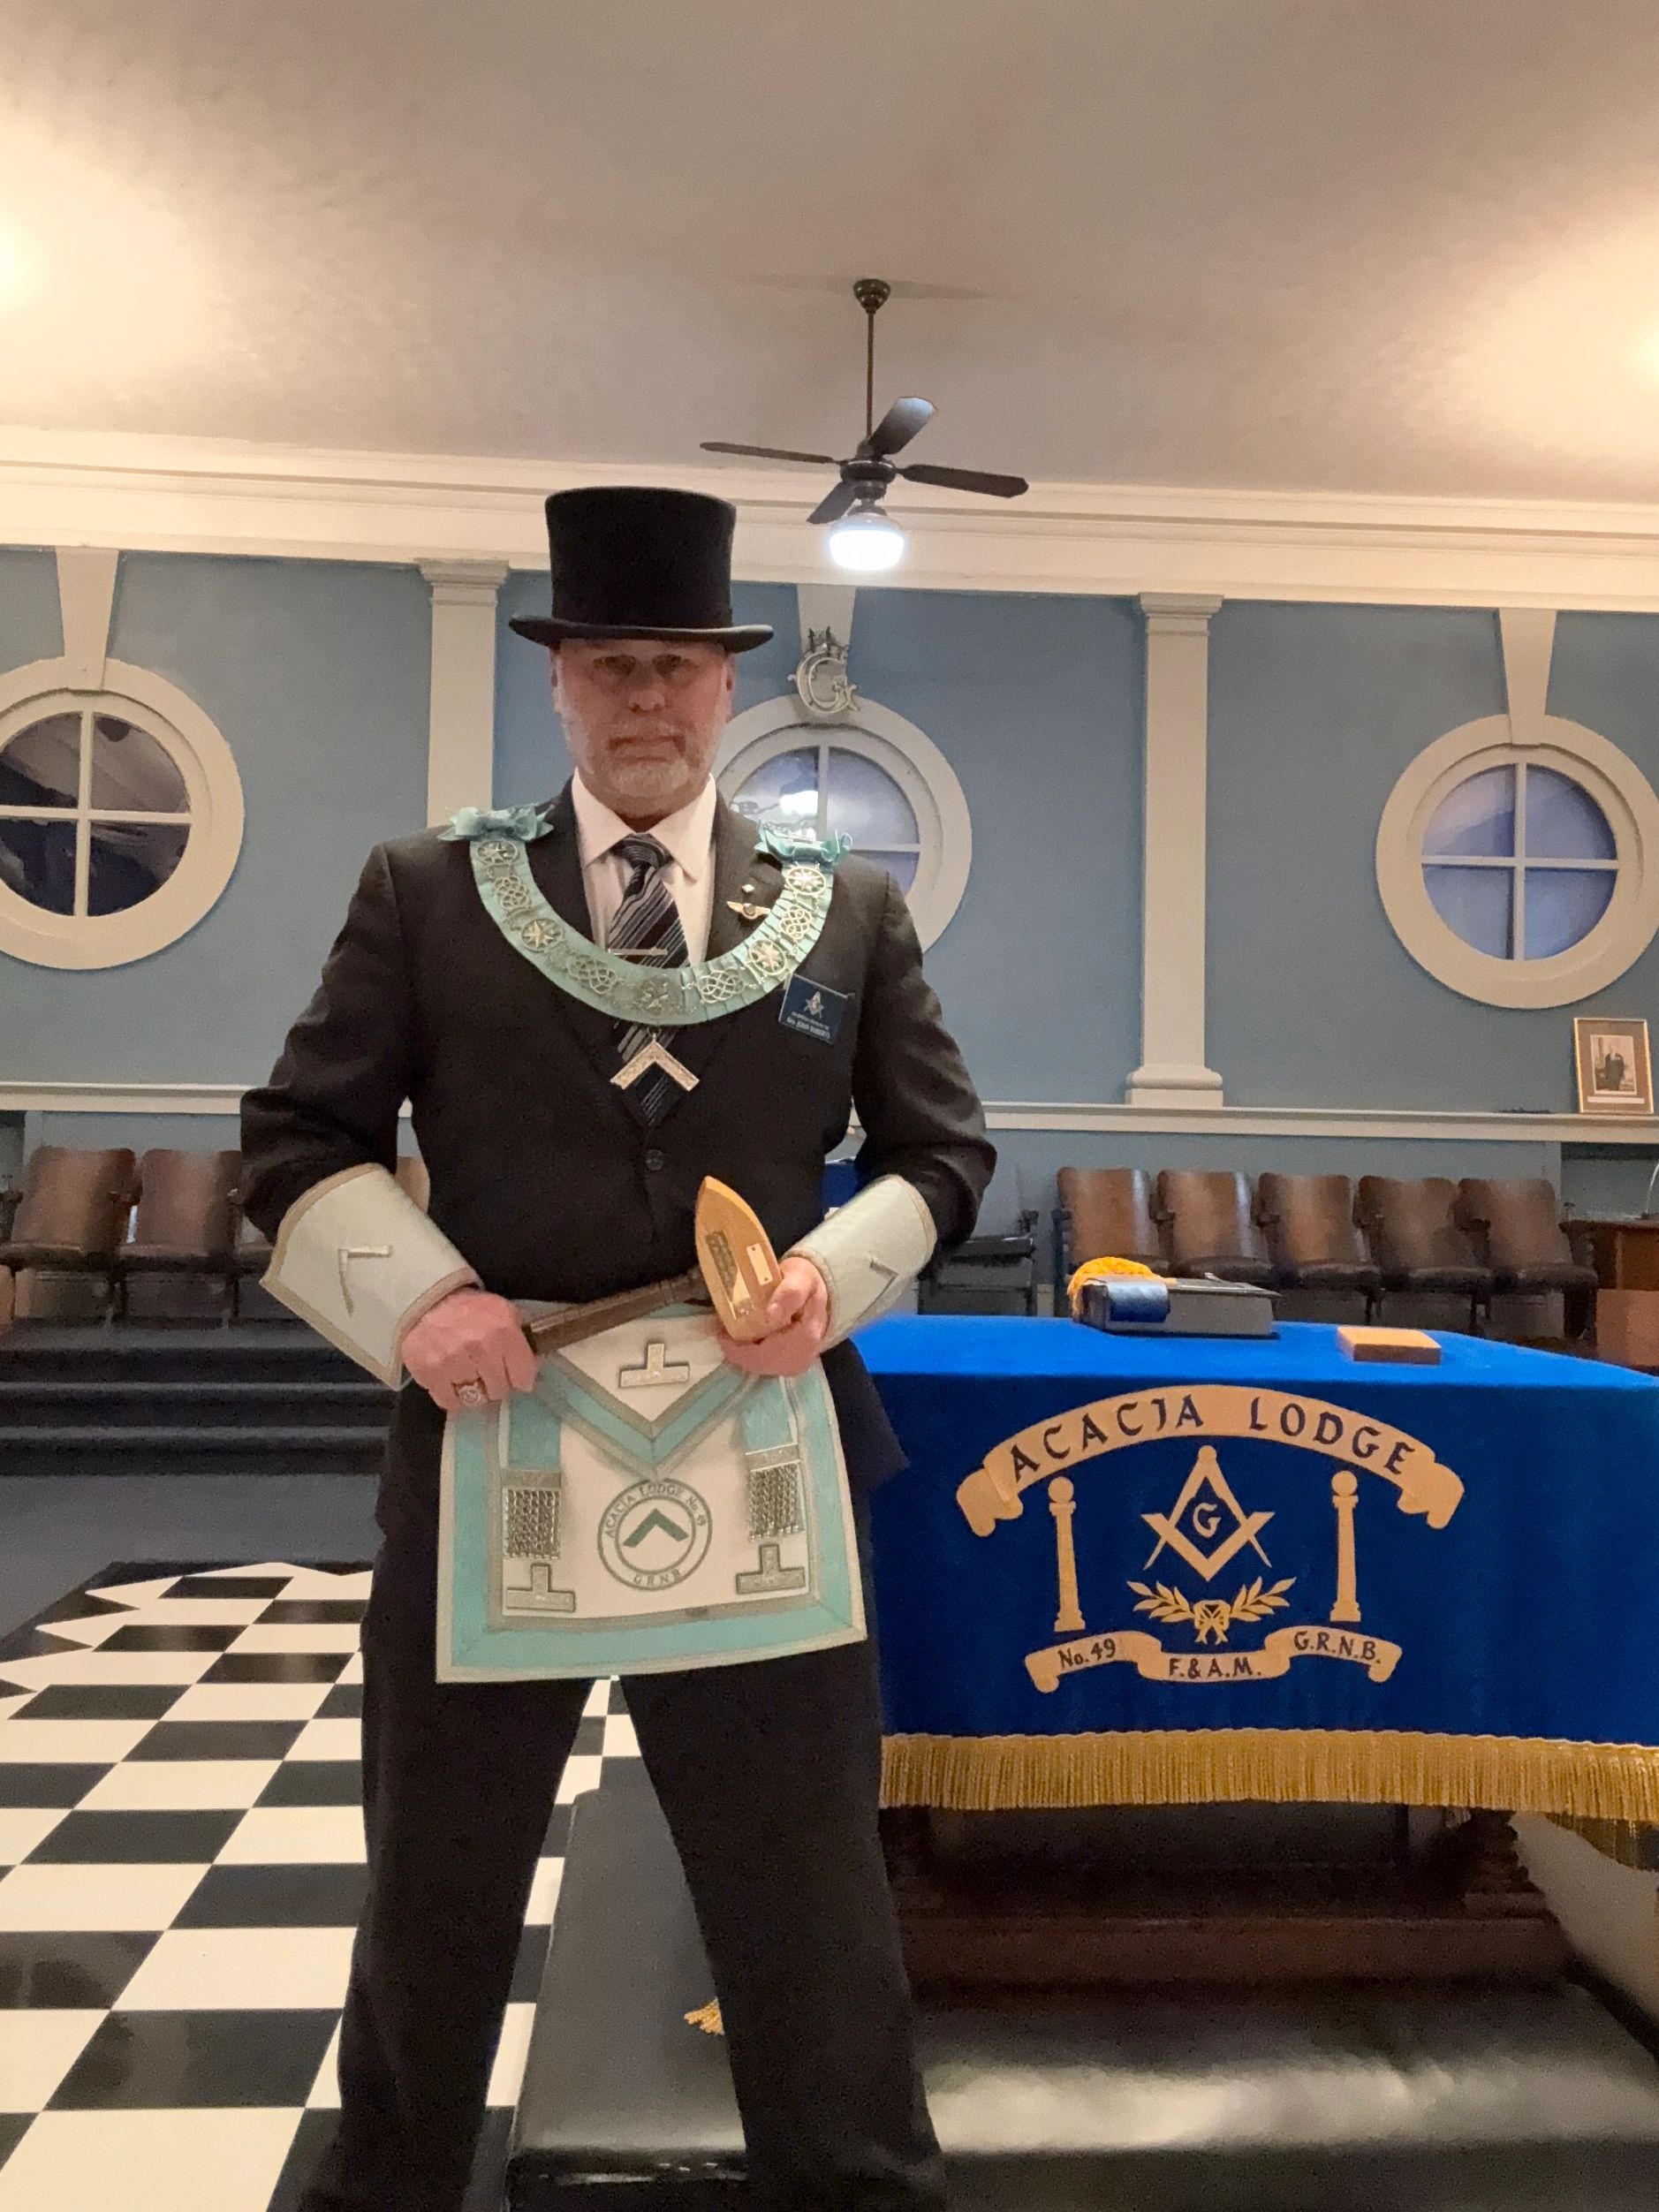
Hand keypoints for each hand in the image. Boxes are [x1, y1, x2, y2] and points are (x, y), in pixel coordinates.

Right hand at [400, 1286, 537, 1411]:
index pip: (524, 1376)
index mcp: (503, 1331)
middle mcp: (480, 1348)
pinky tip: (451, 1381)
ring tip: (468, 1374)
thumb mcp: (504, 1311)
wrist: (427, 1301)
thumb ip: (522, 1336)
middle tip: (487, 1372)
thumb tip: (537, 1363)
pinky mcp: (430, 1374)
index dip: (521, 1377)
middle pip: (499, 1390)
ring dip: (474, 1389)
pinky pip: (450, 1402)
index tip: (515, 1375)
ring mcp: (453, 1362)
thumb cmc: (470, 1308)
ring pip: (475, 1398)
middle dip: (496, 1383)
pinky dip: (452, 1396)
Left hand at [717, 1255, 829, 1377]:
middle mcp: (802, 1358)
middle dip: (736, 1350)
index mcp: (805, 1338)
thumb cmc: (806, 1282)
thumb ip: (789, 1293)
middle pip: (758, 1364)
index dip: (737, 1348)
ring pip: (759, 1367)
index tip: (721, 1330)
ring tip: (731, 1334)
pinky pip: (765, 1365)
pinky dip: (751, 1354)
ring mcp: (797, 1365)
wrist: (819, 1292)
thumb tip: (771, 1315)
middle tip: (723, 1330)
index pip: (763, 1354)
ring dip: (742, 1353)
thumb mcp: (800, 1277)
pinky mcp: (792, 1366)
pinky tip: (746, 1339)